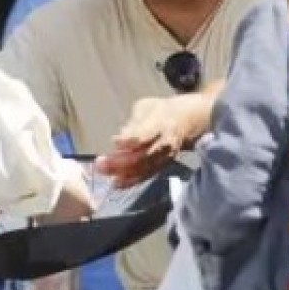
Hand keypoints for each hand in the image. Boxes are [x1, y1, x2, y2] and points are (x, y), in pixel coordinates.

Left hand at [96, 87, 219, 187]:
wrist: (188, 121)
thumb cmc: (162, 110)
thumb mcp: (147, 106)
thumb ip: (135, 120)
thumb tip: (123, 135)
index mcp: (162, 123)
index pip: (145, 134)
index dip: (130, 139)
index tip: (114, 141)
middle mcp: (164, 143)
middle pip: (142, 155)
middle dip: (121, 161)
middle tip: (101, 163)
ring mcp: (164, 157)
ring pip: (144, 168)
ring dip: (123, 173)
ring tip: (105, 173)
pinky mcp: (162, 166)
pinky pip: (146, 176)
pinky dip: (131, 181)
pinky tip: (116, 183)